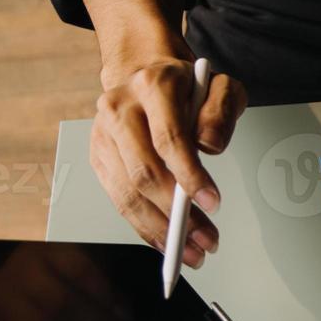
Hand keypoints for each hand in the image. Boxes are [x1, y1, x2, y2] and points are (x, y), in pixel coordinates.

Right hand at [81, 0, 246, 266]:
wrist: (144, 68)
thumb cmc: (189, 85)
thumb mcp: (221, 85)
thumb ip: (222, 111)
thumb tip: (210, 146)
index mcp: (153, 85)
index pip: (169, 138)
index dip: (190, 175)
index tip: (214, 203)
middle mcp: (119, 107)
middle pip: (143, 172)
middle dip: (176, 214)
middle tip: (207, 240)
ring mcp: (102, 133)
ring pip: (126, 193)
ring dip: (160, 230)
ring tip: (192, 252)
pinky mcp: (98, 155)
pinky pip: (118, 199)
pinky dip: (143, 226)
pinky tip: (167, 243)